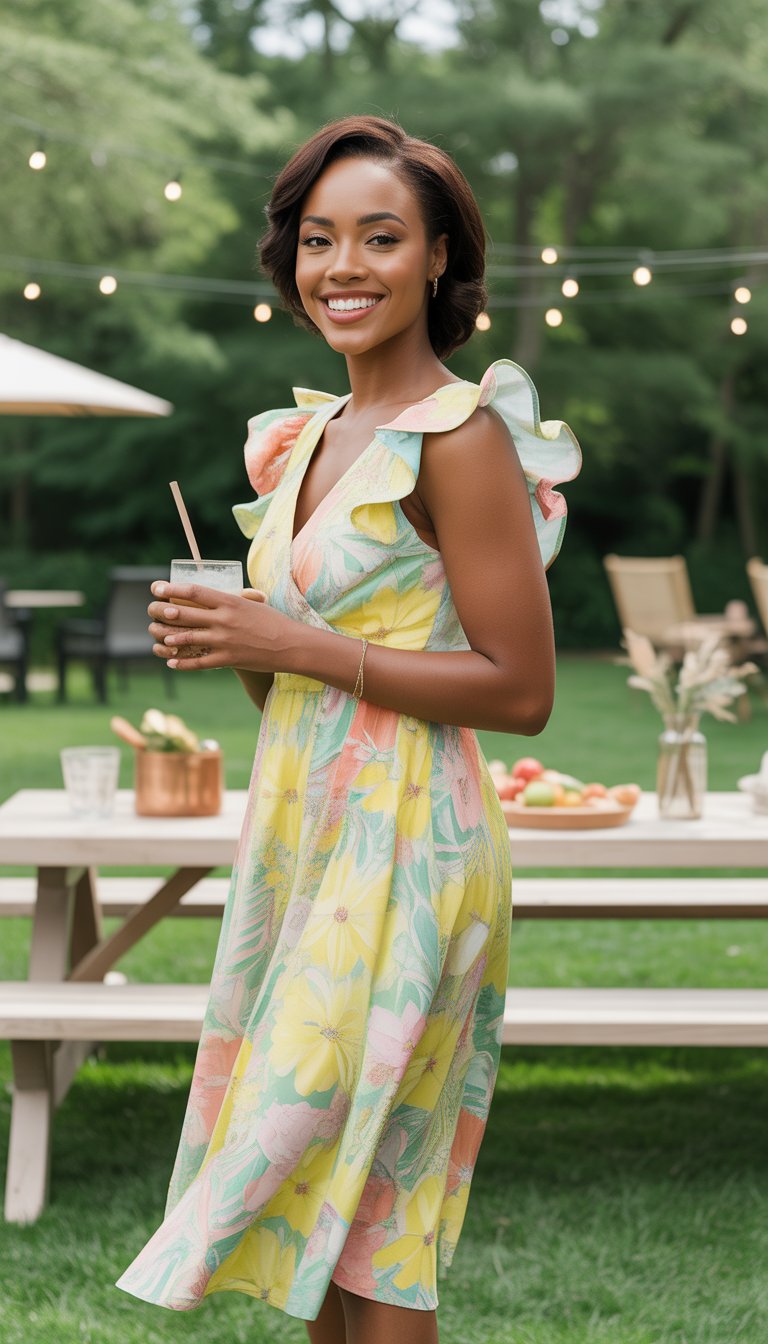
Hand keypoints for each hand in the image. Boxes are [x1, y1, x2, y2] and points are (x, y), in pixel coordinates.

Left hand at [147, 582, 294, 672]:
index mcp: (230, 602)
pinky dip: (183, 663)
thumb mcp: (253, 604)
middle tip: (152, 610)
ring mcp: (224, 641)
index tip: (157, 588)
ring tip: (161, 637)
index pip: (194, 592)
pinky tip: (172, 662)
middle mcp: (224, 620)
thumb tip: (218, 594)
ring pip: (188, 638)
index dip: (172, 589)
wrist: (291, 645)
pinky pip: (199, 662)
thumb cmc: (274, 622)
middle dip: (164, 612)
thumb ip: (233, 600)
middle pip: (185, 614)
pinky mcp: (228, 659)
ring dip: (170, 638)